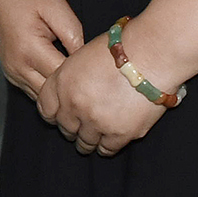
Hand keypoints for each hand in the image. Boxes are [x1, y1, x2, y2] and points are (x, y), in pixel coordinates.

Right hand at [0, 0, 84, 96]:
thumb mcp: (58, 8)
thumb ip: (74, 37)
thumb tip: (86, 63)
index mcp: (30, 50)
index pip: (63, 78)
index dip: (82, 77)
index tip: (96, 71)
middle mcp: (17, 65)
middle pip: (53, 94)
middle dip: (72, 89)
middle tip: (92, 80)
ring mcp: (11, 71)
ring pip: (42, 98)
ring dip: (59, 92)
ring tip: (77, 80)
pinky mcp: (10, 72)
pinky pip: (33, 91)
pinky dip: (47, 89)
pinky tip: (59, 77)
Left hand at [36, 26, 164, 155]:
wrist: (152, 55)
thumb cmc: (121, 47)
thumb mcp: (83, 56)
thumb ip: (71, 78)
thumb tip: (72, 93)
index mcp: (63, 82)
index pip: (45, 109)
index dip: (53, 114)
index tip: (59, 117)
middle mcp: (74, 104)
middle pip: (65, 128)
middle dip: (71, 128)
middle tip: (79, 128)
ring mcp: (96, 121)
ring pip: (85, 143)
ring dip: (88, 141)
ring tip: (93, 138)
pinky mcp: (120, 134)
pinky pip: (107, 149)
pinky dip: (106, 147)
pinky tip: (109, 141)